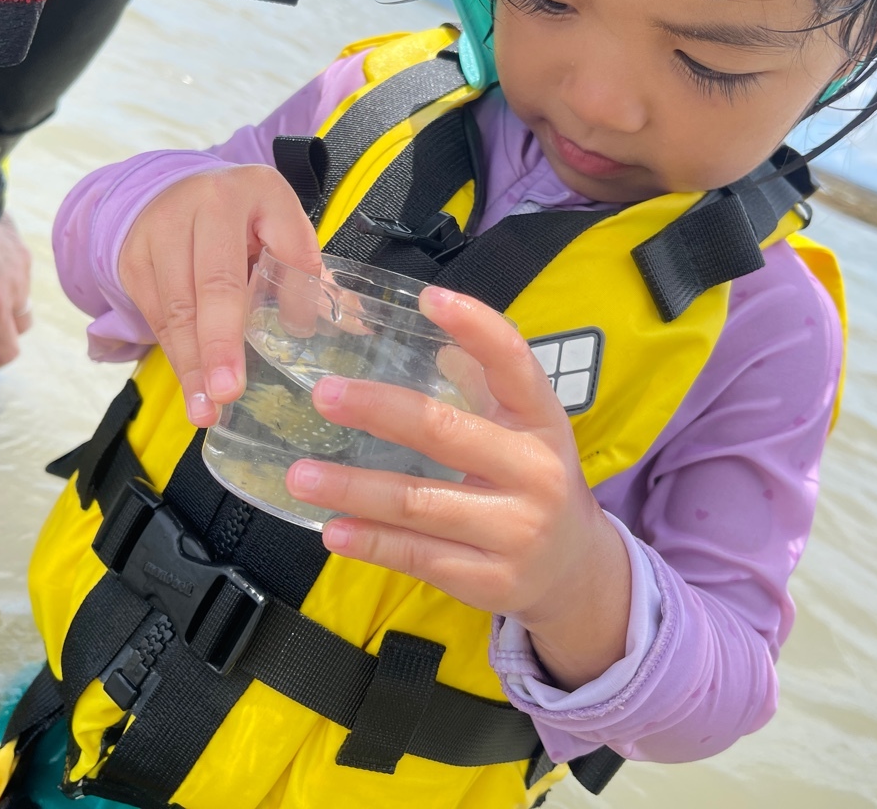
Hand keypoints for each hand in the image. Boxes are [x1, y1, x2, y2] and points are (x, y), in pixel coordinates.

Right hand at [117, 165, 320, 426]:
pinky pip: (156, 318)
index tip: (295, 337)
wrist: (171, 191)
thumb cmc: (243, 219)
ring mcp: (160, 231)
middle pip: (215, 282)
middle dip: (220, 342)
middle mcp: (204, 204)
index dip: (290, 295)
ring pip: (177, 308)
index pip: (283, 246)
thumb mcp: (283, 228)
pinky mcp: (132, 260)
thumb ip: (311, 274)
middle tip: (228, 392)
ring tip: (207, 410)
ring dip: (192, 365)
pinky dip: (176, 358)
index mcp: (259, 190)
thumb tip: (356, 325)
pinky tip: (192, 391)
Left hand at [285, 287, 631, 688]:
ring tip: (302, 475)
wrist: (574, 571)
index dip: (476, 326)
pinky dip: (371, 543)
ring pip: (419, 502)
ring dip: (353, 487)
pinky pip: (418, 556)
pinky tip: (332, 530)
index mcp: (541, 421)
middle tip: (324, 395)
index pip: (514, 363)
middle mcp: (534, 471)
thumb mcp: (524, 430)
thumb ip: (481, 386)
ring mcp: (514, 529)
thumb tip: (429, 336)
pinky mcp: (490, 579)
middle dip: (379, 410)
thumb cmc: (532, 482)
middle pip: (447, 432)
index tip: (429, 297)